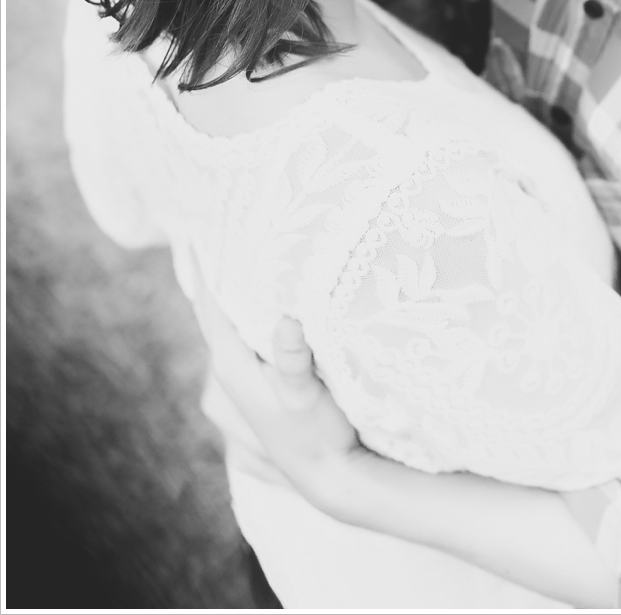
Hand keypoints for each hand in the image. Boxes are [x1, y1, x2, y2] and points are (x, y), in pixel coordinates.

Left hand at [191, 255, 358, 504]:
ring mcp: (231, 397)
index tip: (198, 232)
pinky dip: (242, 336)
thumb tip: (285, 319)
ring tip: (249, 277)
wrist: (331, 480)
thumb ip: (294, 357)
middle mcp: (222, 381)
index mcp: (230, 369)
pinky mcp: (245, 405)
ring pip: (226, 340)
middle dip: (223, 285)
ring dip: (235, 312)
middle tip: (232, 243)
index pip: (210, 308)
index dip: (204, 269)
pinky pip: (235, 358)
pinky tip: (258, 327)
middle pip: (215, 320)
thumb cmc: (320, 433)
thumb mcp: (307, 392)